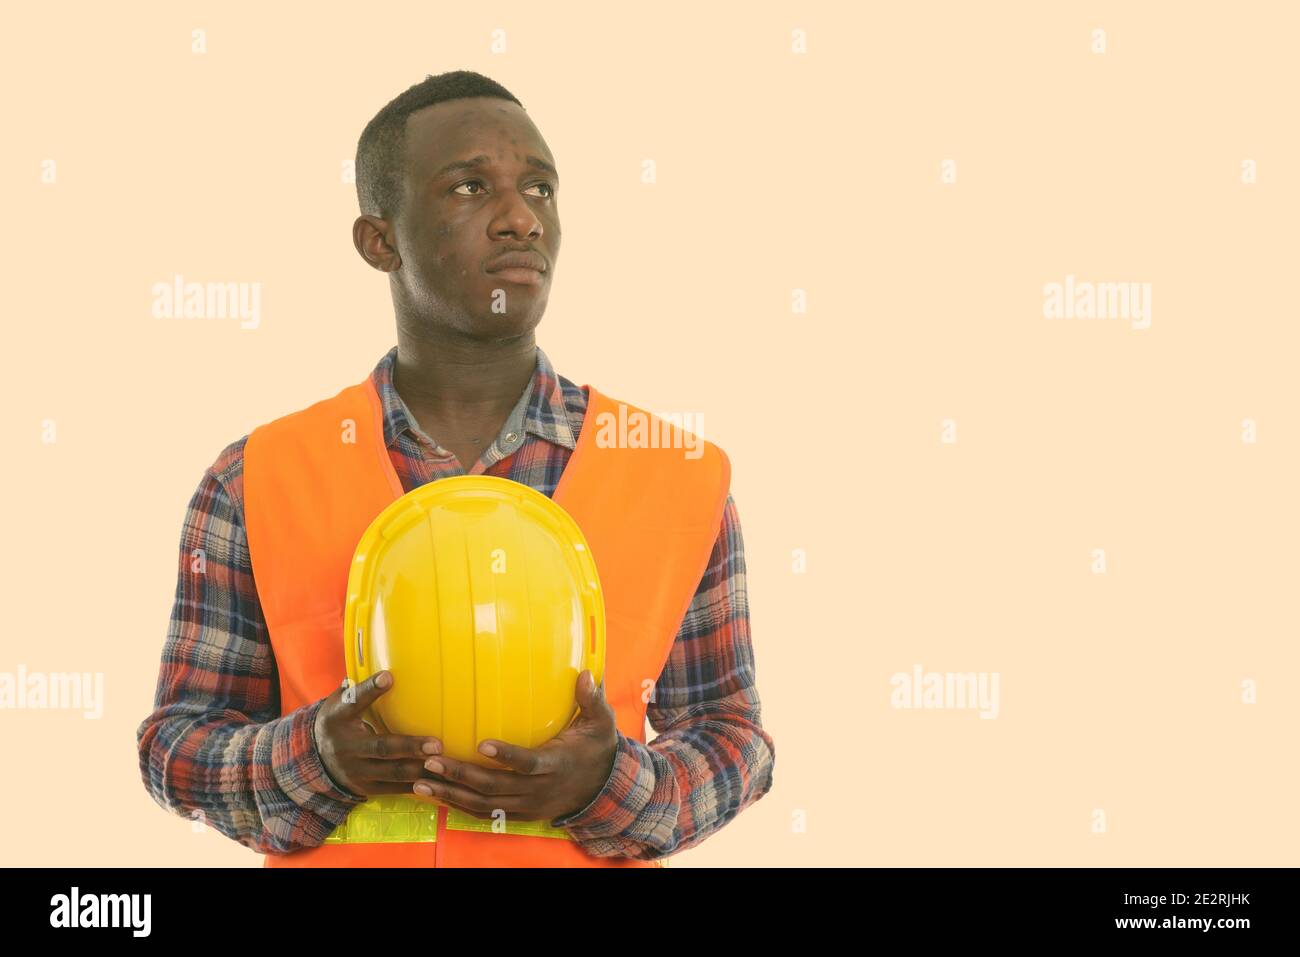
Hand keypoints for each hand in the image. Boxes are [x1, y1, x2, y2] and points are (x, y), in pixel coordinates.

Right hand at [313, 670, 443, 797]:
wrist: (315, 760)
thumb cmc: (339, 721)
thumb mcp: (339, 703)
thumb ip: (358, 688)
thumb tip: (384, 663)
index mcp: (338, 718)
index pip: (353, 701)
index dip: (370, 690)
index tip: (388, 677)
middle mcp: (345, 746)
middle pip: (381, 747)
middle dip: (410, 746)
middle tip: (437, 744)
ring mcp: (355, 770)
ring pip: (391, 772)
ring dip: (419, 770)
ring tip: (444, 763)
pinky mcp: (365, 788)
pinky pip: (394, 788)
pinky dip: (416, 785)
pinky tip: (436, 781)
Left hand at [412, 669, 617, 822]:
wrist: (602, 790)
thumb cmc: (597, 748)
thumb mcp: (601, 723)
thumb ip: (591, 700)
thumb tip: (585, 673)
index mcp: (556, 764)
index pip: (528, 763)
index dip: (506, 755)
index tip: (481, 744)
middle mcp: (537, 790)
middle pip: (494, 787)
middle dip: (461, 775)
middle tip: (430, 761)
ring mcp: (526, 806)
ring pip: (483, 805)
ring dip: (451, 794)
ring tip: (419, 782)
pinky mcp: (518, 815)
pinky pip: (484, 814)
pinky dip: (458, 807)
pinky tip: (434, 796)